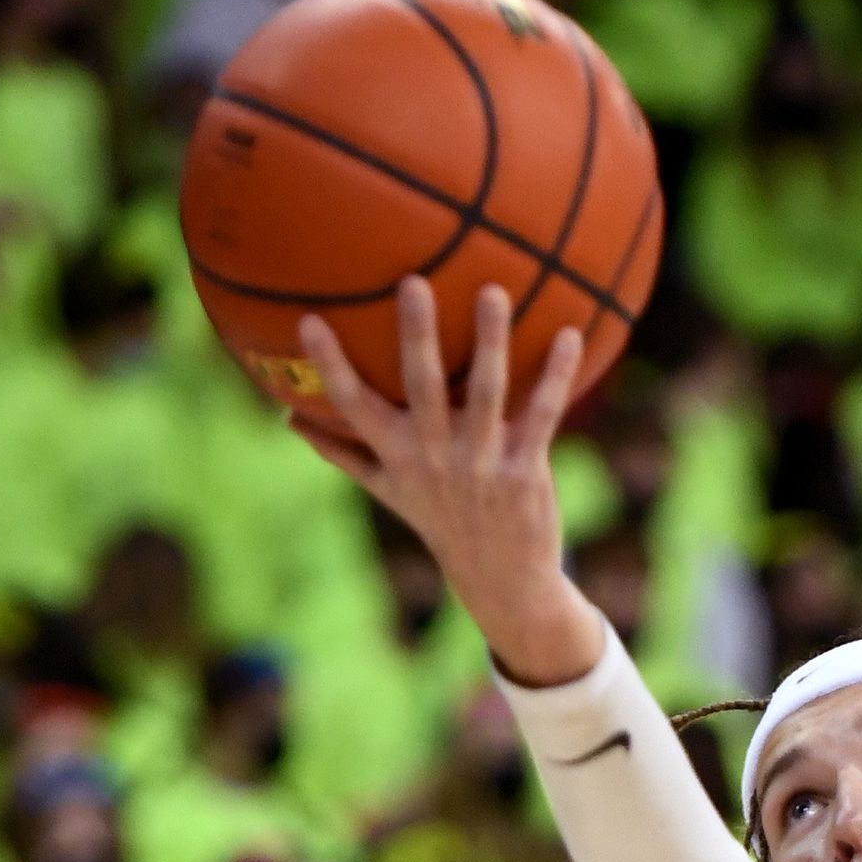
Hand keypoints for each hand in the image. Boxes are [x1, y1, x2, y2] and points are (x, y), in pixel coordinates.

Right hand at [294, 279, 605, 687]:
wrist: (501, 580)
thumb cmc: (440, 522)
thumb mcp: (388, 491)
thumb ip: (343, 452)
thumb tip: (290, 421)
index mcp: (398, 456)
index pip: (354, 406)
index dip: (331, 365)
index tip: (309, 319)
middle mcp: (436, 456)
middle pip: (423, 387)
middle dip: (417, 335)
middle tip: (414, 281)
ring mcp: (482, 464)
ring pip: (486, 393)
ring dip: (492, 341)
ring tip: (494, 291)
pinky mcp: (525, 471)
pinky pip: (542, 414)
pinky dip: (557, 375)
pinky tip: (571, 334)